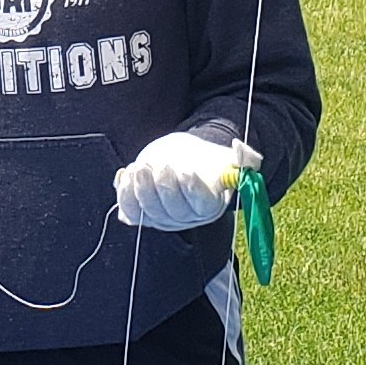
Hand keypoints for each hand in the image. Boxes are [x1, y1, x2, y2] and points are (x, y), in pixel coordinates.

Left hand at [114, 126, 260, 230]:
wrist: (186, 162)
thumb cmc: (208, 162)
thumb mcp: (227, 157)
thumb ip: (242, 156)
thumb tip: (239, 147)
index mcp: (210, 205)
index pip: (202, 204)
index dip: (193, 190)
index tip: (187, 171)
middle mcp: (186, 217)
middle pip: (174, 211)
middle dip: (164, 189)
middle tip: (159, 166)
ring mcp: (162, 217)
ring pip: (150, 211)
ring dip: (141, 190)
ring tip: (140, 167)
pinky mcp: (143, 212)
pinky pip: (130, 211)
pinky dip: (123, 194)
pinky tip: (125, 173)